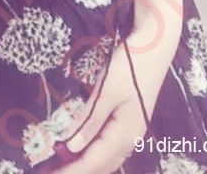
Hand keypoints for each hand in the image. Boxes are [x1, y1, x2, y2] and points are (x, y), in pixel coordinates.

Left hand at [56, 22, 178, 173]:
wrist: (155, 45)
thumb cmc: (130, 66)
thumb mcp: (106, 91)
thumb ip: (90, 122)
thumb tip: (72, 147)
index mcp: (125, 134)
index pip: (93, 162)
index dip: (70, 171)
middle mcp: (131, 139)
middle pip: (101, 165)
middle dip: (77, 171)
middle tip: (51, 171)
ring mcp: (134, 131)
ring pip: (108, 159)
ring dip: (86, 164)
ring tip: (63, 164)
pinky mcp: (132, 122)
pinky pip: (112, 148)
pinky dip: (96, 154)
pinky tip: (84, 151)